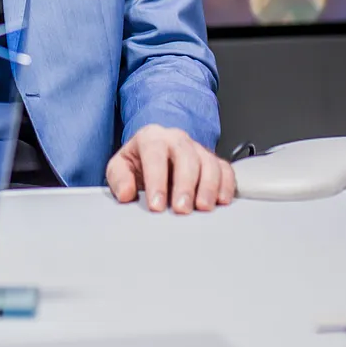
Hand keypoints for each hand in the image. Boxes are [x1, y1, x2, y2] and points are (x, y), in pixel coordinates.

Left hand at [106, 125, 234, 213]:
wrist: (154, 157)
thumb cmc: (138, 163)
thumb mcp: (120, 167)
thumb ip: (119, 179)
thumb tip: (126, 193)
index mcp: (151, 137)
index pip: (154, 154)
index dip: (156, 181)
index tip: (156, 205)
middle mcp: (176, 139)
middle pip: (186, 156)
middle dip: (185, 185)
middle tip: (181, 209)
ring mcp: (197, 148)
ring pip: (209, 162)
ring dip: (208, 186)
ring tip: (203, 207)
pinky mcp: (214, 161)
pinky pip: (225, 169)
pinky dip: (226, 184)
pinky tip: (221, 200)